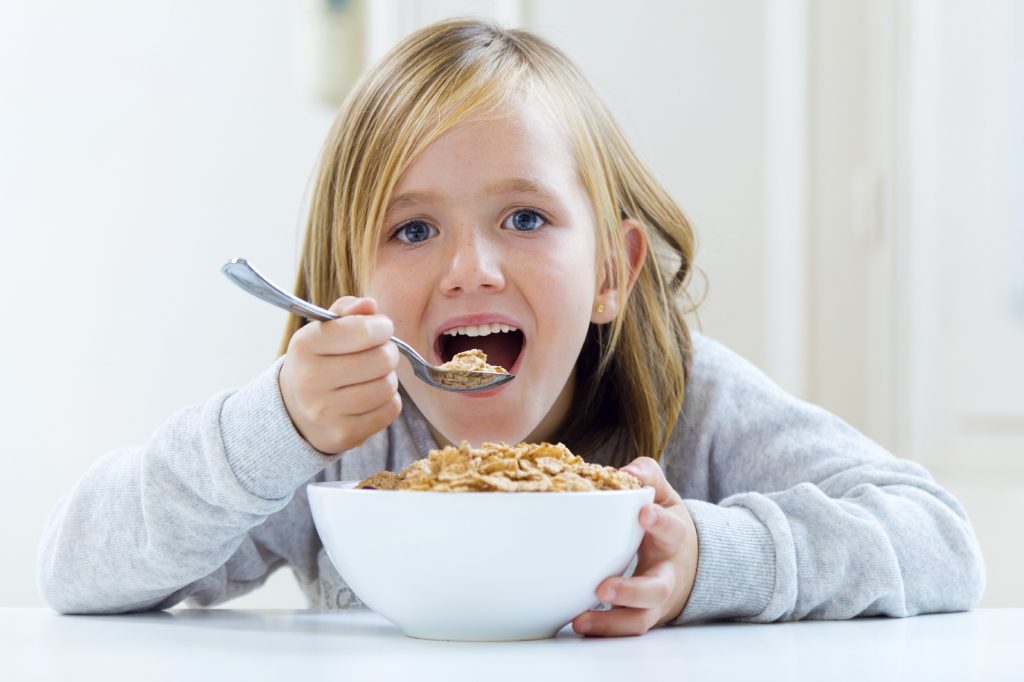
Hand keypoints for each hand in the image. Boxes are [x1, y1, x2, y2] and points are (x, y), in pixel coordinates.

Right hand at [279, 297, 401, 453]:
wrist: (293, 412)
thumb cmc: (318, 362)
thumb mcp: (323, 331)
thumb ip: (348, 312)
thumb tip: (370, 305)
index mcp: (305, 345)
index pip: (363, 331)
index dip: (382, 326)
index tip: (381, 328)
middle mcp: (311, 380)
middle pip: (382, 359)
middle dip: (388, 352)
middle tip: (379, 354)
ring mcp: (325, 411)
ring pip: (387, 386)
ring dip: (388, 378)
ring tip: (373, 376)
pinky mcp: (342, 434)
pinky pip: (390, 411)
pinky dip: (388, 402)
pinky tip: (371, 398)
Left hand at [572, 456, 698, 636]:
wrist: (688, 563)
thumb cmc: (665, 524)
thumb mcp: (664, 496)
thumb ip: (648, 477)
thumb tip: (625, 471)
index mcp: (673, 538)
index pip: (671, 529)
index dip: (659, 522)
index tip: (644, 513)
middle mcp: (666, 574)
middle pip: (656, 589)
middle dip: (631, 591)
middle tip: (603, 588)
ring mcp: (654, 601)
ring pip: (640, 620)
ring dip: (611, 623)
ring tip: (580, 620)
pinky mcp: (639, 617)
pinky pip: (624, 629)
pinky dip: (603, 631)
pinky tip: (579, 625)